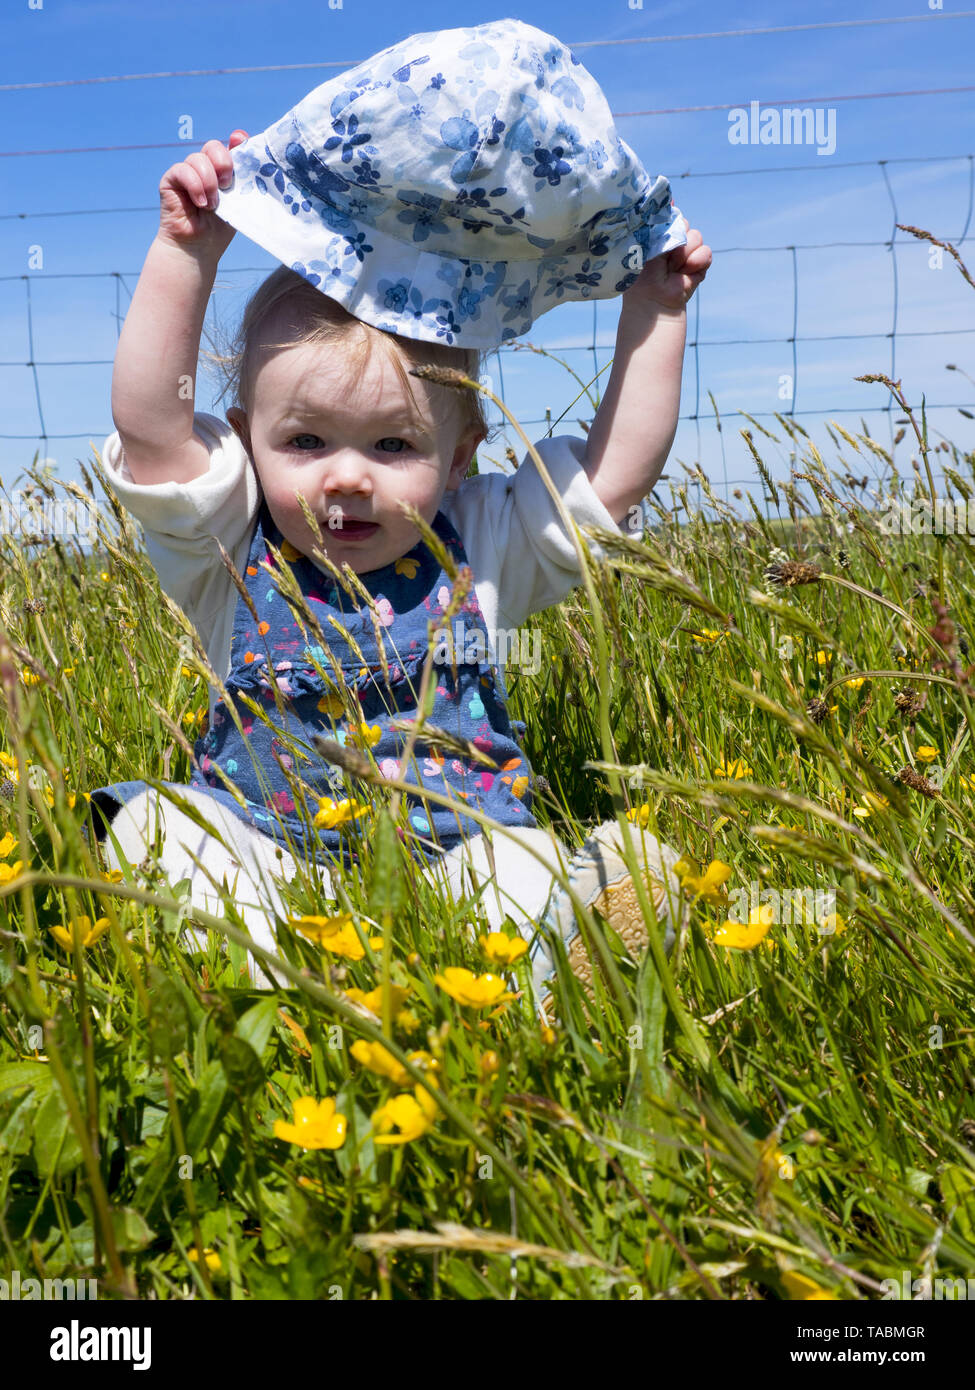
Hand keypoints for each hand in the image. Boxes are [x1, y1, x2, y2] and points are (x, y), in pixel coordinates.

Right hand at [157, 130, 248, 257]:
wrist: (199, 248)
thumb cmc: (219, 229)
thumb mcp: (238, 203)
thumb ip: (245, 181)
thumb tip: (255, 162)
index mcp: (222, 172)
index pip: (229, 146)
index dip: (236, 140)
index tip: (240, 140)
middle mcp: (204, 168)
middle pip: (213, 146)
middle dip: (223, 162)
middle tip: (227, 185)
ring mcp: (187, 172)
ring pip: (198, 158)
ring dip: (209, 182)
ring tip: (212, 205)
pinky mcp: (171, 180)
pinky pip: (183, 170)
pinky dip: (195, 185)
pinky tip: (200, 203)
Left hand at [624, 223, 711, 314]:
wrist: (653, 299)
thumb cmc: (642, 274)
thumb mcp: (648, 244)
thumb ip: (658, 223)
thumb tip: (672, 201)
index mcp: (660, 235)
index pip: (672, 216)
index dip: (670, 222)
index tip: (662, 233)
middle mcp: (674, 241)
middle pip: (684, 223)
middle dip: (675, 238)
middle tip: (664, 257)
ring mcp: (688, 252)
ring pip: (696, 236)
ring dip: (684, 254)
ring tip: (672, 269)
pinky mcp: (699, 264)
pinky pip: (706, 252)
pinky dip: (696, 263)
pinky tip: (685, 273)